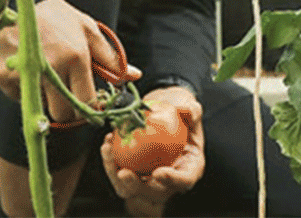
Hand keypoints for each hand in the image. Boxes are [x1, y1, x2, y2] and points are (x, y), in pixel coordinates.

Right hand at [0, 0, 141, 123]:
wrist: (18, 1)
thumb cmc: (58, 17)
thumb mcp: (88, 31)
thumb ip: (111, 58)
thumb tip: (135, 76)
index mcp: (76, 57)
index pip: (87, 102)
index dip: (90, 110)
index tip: (89, 107)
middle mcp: (51, 67)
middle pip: (63, 113)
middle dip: (68, 111)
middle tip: (68, 97)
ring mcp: (26, 73)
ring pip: (41, 108)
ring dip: (47, 100)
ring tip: (48, 76)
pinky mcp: (3, 76)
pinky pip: (20, 97)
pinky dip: (27, 90)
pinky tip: (29, 70)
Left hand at [102, 86, 204, 217]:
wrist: (166, 113)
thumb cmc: (181, 112)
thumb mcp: (190, 108)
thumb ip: (192, 110)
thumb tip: (187, 111)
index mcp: (190, 168)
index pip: (184, 180)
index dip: (173, 180)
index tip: (159, 172)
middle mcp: (169, 179)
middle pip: (153, 192)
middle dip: (135, 186)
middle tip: (123, 172)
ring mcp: (149, 178)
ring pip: (129, 188)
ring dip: (114, 172)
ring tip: (108, 150)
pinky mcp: (133, 172)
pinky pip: (118, 173)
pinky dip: (110, 160)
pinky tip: (107, 142)